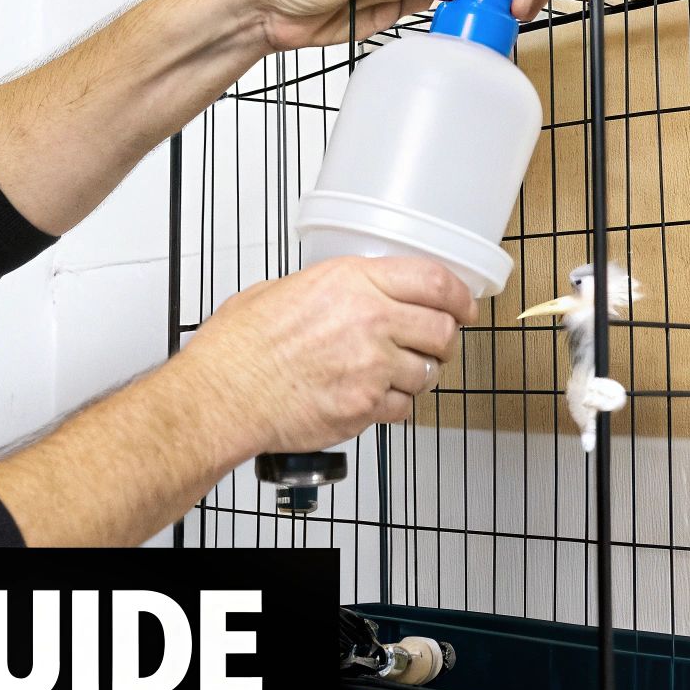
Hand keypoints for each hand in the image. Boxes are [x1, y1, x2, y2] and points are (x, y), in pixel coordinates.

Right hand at [175, 256, 476, 456]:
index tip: (464, 306)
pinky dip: (395, 407)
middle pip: (442, 330)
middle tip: (436, 345)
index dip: (460, 296)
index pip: (434, 281)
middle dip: (445, 340)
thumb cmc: (240, 347)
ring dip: (418, 376)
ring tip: (393, 375)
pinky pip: (404, 408)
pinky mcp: (366, 406)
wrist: (224, 395)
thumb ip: (330, 289)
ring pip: (427, 373)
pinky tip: (373, 399)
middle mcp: (369, 320)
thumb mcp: (283, 290)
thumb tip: (349, 292)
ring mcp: (372, 366)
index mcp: (351, 282)